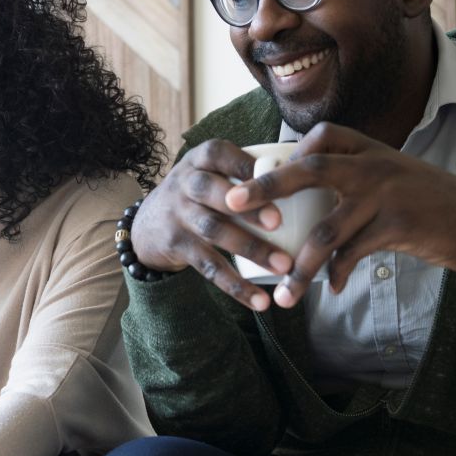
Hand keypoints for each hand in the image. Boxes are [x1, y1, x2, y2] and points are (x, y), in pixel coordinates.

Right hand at [131, 139, 297, 310]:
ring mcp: (178, 215)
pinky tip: (260, 301)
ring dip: (251, 249)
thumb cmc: (200, 194)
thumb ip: (246, 172)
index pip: (220, 154)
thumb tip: (308, 179)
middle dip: (247, 207)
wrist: (147, 225)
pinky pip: (208, 267)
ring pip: (214, 231)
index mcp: (200, 159)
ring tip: (283, 266)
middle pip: (213, 192)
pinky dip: (236, 286)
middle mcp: (185, 183)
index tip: (278, 176)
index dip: (245, 165)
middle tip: (279, 222)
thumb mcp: (212, 171)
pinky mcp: (177, 246)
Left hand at [223, 122, 455, 307]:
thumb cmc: (428, 200)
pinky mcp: (397, 226)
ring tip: (284, 295)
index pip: (319, 137)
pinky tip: (331, 289)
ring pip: (326, 230)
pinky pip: (353, 254)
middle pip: (310, 170)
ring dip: (300, 267)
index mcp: (369, 148)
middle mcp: (374, 165)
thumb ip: (354, 177)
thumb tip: (304, 193)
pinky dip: (337, 275)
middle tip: (231, 205)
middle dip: (266, 188)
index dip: (287, 155)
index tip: (261, 177)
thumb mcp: (392, 175)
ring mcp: (385, 195)